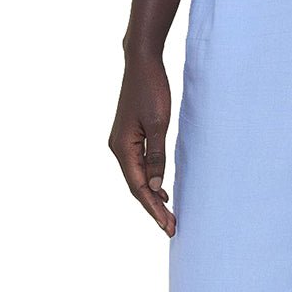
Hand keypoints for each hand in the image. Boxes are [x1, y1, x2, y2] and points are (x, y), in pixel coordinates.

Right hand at [108, 50, 174, 236]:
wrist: (143, 62)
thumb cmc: (152, 90)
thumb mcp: (158, 125)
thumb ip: (157, 157)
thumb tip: (156, 187)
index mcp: (122, 148)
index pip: (139, 188)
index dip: (154, 209)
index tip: (168, 226)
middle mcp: (118, 148)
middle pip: (137, 187)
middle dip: (154, 209)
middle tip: (172, 229)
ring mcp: (123, 143)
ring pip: (138, 178)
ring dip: (153, 198)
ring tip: (169, 217)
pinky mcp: (130, 137)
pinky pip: (139, 166)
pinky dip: (151, 182)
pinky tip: (162, 191)